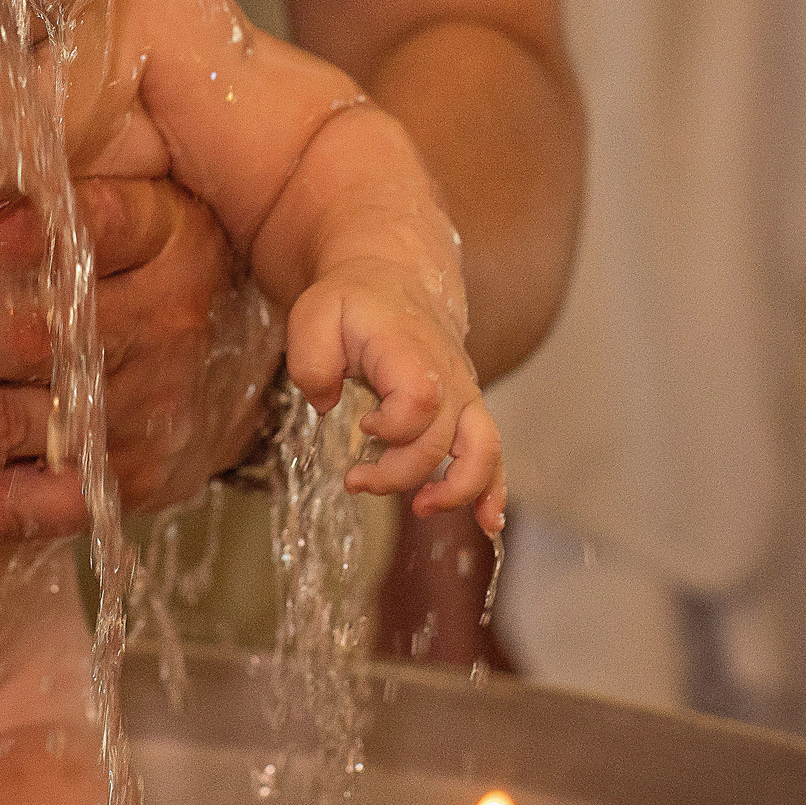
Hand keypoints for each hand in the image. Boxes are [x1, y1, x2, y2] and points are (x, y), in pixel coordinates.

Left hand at [0, 179, 274, 541]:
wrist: (238, 366)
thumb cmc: (148, 261)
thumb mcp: (124, 201)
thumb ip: (31, 191)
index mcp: (162, 241)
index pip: (96, 229)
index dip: (16, 239)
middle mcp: (155, 332)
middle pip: (22, 340)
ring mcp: (135, 421)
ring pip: (4, 426)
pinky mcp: (116, 491)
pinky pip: (16, 510)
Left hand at [285, 258, 503, 532]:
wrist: (393, 281)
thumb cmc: (351, 303)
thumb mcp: (314, 316)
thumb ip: (312, 360)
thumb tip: (326, 403)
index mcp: (412, 352)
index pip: (420, 402)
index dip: (393, 427)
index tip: (362, 426)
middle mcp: (450, 376)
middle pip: (443, 441)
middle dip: (398, 473)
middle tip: (355, 481)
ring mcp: (464, 396)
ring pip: (484, 451)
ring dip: (459, 490)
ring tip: (423, 509)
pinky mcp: (467, 412)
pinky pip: (492, 454)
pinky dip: (493, 491)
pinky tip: (487, 523)